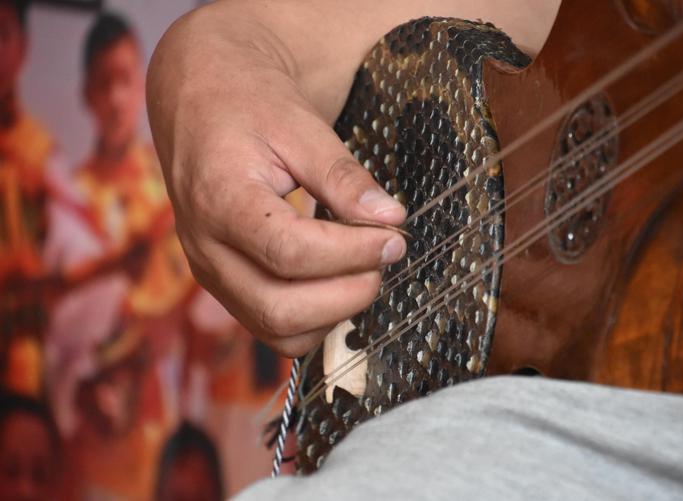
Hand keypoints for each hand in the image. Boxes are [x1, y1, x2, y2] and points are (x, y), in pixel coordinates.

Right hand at [146, 3, 406, 356]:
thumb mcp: (300, 126)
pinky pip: (270, 326)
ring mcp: (212, 272)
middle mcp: (206, 248)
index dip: (352, 253)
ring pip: (276, 330)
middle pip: (279, 309)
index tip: (395, 237)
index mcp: (220, 200)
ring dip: (332, 313)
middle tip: (384, 258)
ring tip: (363, 268)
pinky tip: (337, 282)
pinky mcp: (224, 283)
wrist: (200, 104)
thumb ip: (344, 177)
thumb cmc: (247, 107)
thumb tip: (391, 218)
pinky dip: (313, 319)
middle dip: (346, 294)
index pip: (290, 253)